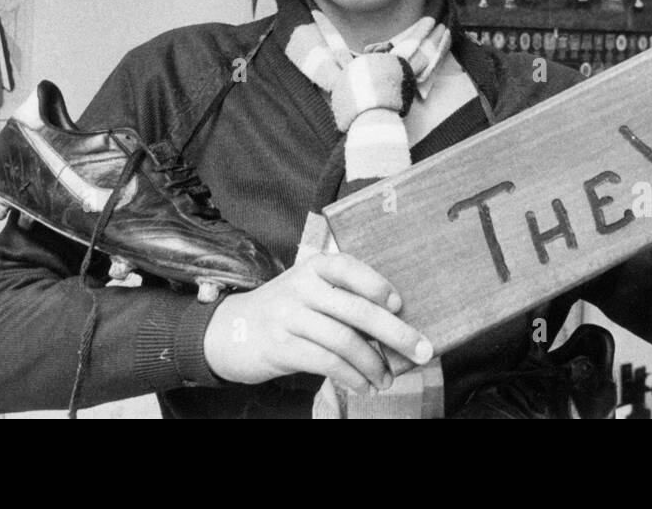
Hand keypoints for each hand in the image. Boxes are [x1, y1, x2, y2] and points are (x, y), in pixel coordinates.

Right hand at [202, 251, 432, 392]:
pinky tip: (364, 385)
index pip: (349, 267)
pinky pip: (326, 363)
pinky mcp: (281, 347)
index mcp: (314, 267)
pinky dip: (352, 377)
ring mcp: (288, 317)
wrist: (230, 330)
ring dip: (373, 364)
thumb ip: (343, 297)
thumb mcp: (309, 291)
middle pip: (356, 310)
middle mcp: (301, 287)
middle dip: (395, 333)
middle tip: (422, 351)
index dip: (376, 284)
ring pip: (343, 341)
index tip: (400, 304)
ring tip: (388, 379)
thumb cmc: (287, 310)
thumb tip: (397, 322)